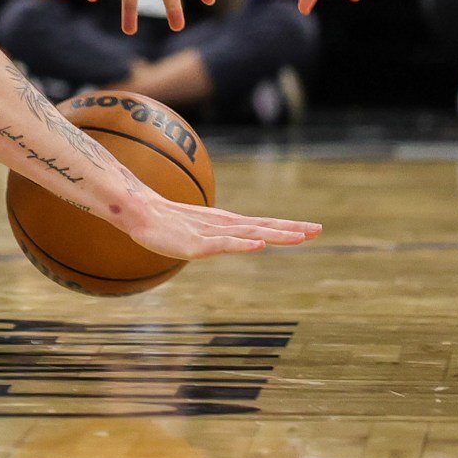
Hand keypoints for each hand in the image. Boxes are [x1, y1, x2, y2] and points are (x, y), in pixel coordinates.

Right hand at [121, 196, 322, 260]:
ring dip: (277, 234)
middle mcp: (225, 225)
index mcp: (227, 224)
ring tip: (300, 237)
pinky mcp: (198, 243)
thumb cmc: (165, 222)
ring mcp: (212, 233)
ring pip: (251, 233)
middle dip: (292, 229)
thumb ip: (215, 237)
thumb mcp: (197, 230)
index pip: (264, 224)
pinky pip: (225, 244)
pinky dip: (244, 244)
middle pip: (264, 226)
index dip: (288, 227)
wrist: (139, 212)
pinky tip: (259, 244)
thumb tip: (226, 240)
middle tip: (319, 230)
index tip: (312, 229)